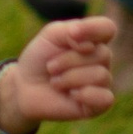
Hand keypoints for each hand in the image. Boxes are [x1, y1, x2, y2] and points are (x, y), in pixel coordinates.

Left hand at [0, 17, 116, 129]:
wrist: (25, 87)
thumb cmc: (40, 58)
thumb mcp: (51, 35)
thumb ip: (71, 30)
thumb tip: (89, 45)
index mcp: (93, 40)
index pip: (108, 28)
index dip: (93, 29)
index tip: (71, 34)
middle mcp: (101, 60)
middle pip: (102, 53)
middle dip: (69, 60)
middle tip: (50, 67)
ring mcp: (101, 82)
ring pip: (101, 75)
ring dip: (70, 78)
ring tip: (55, 82)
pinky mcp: (98, 104)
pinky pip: (106, 98)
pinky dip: (86, 95)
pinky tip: (71, 94)